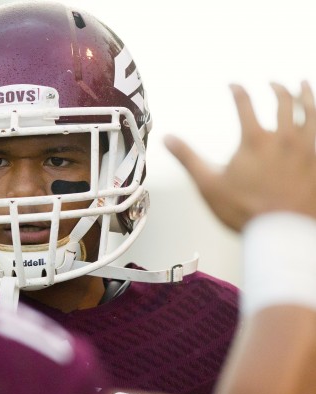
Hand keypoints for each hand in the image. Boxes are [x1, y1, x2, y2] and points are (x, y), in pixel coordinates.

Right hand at [164, 81, 315, 230]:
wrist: (282, 233)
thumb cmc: (244, 211)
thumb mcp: (208, 184)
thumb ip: (188, 158)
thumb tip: (167, 138)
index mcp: (255, 141)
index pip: (245, 104)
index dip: (238, 90)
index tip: (234, 85)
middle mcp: (284, 138)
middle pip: (284, 101)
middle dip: (278, 88)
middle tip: (273, 83)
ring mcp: (307, 149)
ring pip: (312, 112)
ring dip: (306, 95)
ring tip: (303, 85)